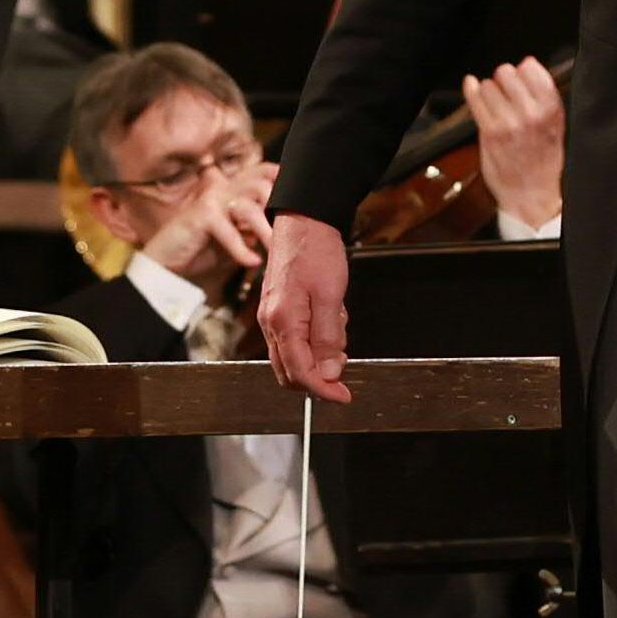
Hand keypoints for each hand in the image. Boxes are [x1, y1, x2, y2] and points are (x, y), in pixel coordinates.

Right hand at [139, 158, 278, 288]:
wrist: (168, 265)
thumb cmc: (206, 250)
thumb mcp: (239, 237)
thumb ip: (258, 228)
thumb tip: (291, 228)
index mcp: (234, 190)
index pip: (262, 172)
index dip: (282, 178)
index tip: (302, 196)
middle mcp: (223, 189)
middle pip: (260, 184)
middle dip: (278, 207)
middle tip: (290, 231)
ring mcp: (211, 201)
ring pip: (248, 206)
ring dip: (265, 231)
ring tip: (274, 251)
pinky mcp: (200, 217)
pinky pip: (227, 229)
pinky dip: (241, 248)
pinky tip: (252, 262)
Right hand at [258, 212, 353, 406]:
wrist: (305, 220)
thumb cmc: (317, 253)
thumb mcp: (331, 297)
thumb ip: (328, 338)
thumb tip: (328, 374)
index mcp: (282, 322)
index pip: (300, 373)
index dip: (323, 390)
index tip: (344, 397)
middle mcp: (271, 323)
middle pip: (290, 372)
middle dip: (319, 377)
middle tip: (345, 363)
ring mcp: (272, 317)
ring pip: (293, 356)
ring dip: (319, 353)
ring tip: (339, 322)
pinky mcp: (278, 309)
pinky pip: (295, 338)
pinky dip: (315, 338)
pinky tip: (332, 316)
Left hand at [460, 58, 566, 226]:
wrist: (532, 195)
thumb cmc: (543, 162)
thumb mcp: (557, 126)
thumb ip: (544, 97)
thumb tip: (528, 65)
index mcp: (551, 109)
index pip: (532, 68)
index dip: (524, 69)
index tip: (521, 75)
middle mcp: (531, 113)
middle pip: (507, 72)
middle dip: (504, 79)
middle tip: (506, 91)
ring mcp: (509, 122)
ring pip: (489, 85)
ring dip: (489, 91)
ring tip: (495, 104)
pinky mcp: (489, 132)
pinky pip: (475, 98)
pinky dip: (471, 90)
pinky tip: (471, 86)